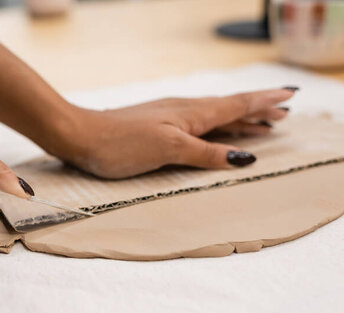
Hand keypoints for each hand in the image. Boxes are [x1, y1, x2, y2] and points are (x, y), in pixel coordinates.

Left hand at [55, 88, 295, 178]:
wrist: (81, 137)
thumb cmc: (121, 143)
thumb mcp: (168, 148)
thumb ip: (205, 152)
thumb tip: (243, 157)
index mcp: (191, 113)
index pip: (236, 105)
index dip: (263, 103)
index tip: (288, 97)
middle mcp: (183, 112)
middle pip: (229, 109)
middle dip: (257, 112)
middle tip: (283, 113)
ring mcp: (169, 119)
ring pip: (214, 117)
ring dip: (239, 119)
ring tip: (260, 124)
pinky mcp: (156, 128)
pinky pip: (197, 126)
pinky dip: (215, 129)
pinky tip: (213, 134)